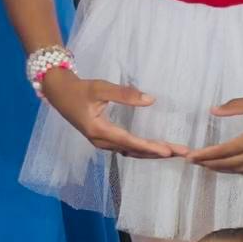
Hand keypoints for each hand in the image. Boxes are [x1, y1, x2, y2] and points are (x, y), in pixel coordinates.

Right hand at [45, 69, 189, 160]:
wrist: (60, 93)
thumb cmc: (80, 89)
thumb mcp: (100, 88)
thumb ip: (124, 94)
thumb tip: (150, 100)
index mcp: (99, 130)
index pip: (130, 141)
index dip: (150, 147)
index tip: (168, 151)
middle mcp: (101, 141)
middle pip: (135, 150)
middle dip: (159, 152)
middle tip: (182, 152)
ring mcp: (102, 142)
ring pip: (132, 151)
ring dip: (152, 153)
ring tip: (175, 152)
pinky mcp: (104, 139)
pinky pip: (127, 148)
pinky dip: (143, 150)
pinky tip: (156, 150)